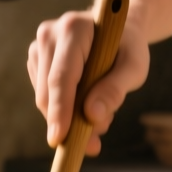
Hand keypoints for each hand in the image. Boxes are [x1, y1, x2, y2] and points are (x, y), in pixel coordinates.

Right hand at [27, 10, 149, 153]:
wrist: (116, 28)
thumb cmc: (128, 46)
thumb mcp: (135, 67)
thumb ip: (115, 89)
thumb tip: (92, 116)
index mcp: (74, 29)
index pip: (62, 77)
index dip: (60, 110)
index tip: (59, 139)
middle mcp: (49, 34)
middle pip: (48, 92)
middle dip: (68, 122)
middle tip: (95, 143)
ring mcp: (38, 47)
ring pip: (44, 98)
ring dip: (69, 117)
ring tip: (101, 114)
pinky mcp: (35, 60)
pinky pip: (45, 95)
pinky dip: (64, 109)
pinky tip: (87, 102)